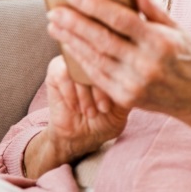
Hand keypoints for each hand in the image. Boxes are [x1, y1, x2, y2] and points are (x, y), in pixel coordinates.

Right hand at [22, 55, 130, 178]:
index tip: (116, 105)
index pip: (118, 58)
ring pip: (80, 69)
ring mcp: (74, 60)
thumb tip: (134, 74)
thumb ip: (127, 86)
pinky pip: (63, 74)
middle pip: (99, 61)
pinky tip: (76, 108)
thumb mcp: (123, 105)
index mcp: (114, 60)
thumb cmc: (106, 119)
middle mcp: (94, 55)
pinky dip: (71, 94)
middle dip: (101, 90)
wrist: (81, 135)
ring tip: (91, 112)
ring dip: (85, 94)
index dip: (117, 82)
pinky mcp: (56, 69)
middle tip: (104, 109)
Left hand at [46, 0, 190, 135]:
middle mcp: (146, 65)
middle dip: (74, 24)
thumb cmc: (187, 56)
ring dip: (71, 41)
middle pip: (102, 40)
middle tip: (54, 10)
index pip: (121, 20)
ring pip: (95, 59)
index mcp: (160, 42)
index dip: (95, 7)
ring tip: (55, 26)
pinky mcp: (126, 99)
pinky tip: (70, 46)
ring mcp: (134, 84)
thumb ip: (154, 9)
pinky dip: (81, 60)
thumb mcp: (177, 29)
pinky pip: (97, 76)